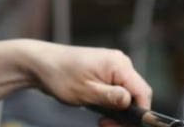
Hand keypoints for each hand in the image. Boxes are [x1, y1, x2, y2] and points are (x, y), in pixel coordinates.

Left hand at [27, 42, 151, 113]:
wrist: (41, 64)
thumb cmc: (61, 76)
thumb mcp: (86, 92)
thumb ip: (111, 97)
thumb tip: (131, 102)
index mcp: (119, 64)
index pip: (143, 92)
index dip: (140, 113)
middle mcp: (120, 62)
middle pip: (136, 94)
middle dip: (127, 115)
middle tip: (107, 125)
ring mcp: (113, 66)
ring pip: (127, 94)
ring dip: (118, 111)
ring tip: (103, 121)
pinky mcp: (105, 72)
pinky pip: (117, 90)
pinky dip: (112, 104)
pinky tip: (101, 112)